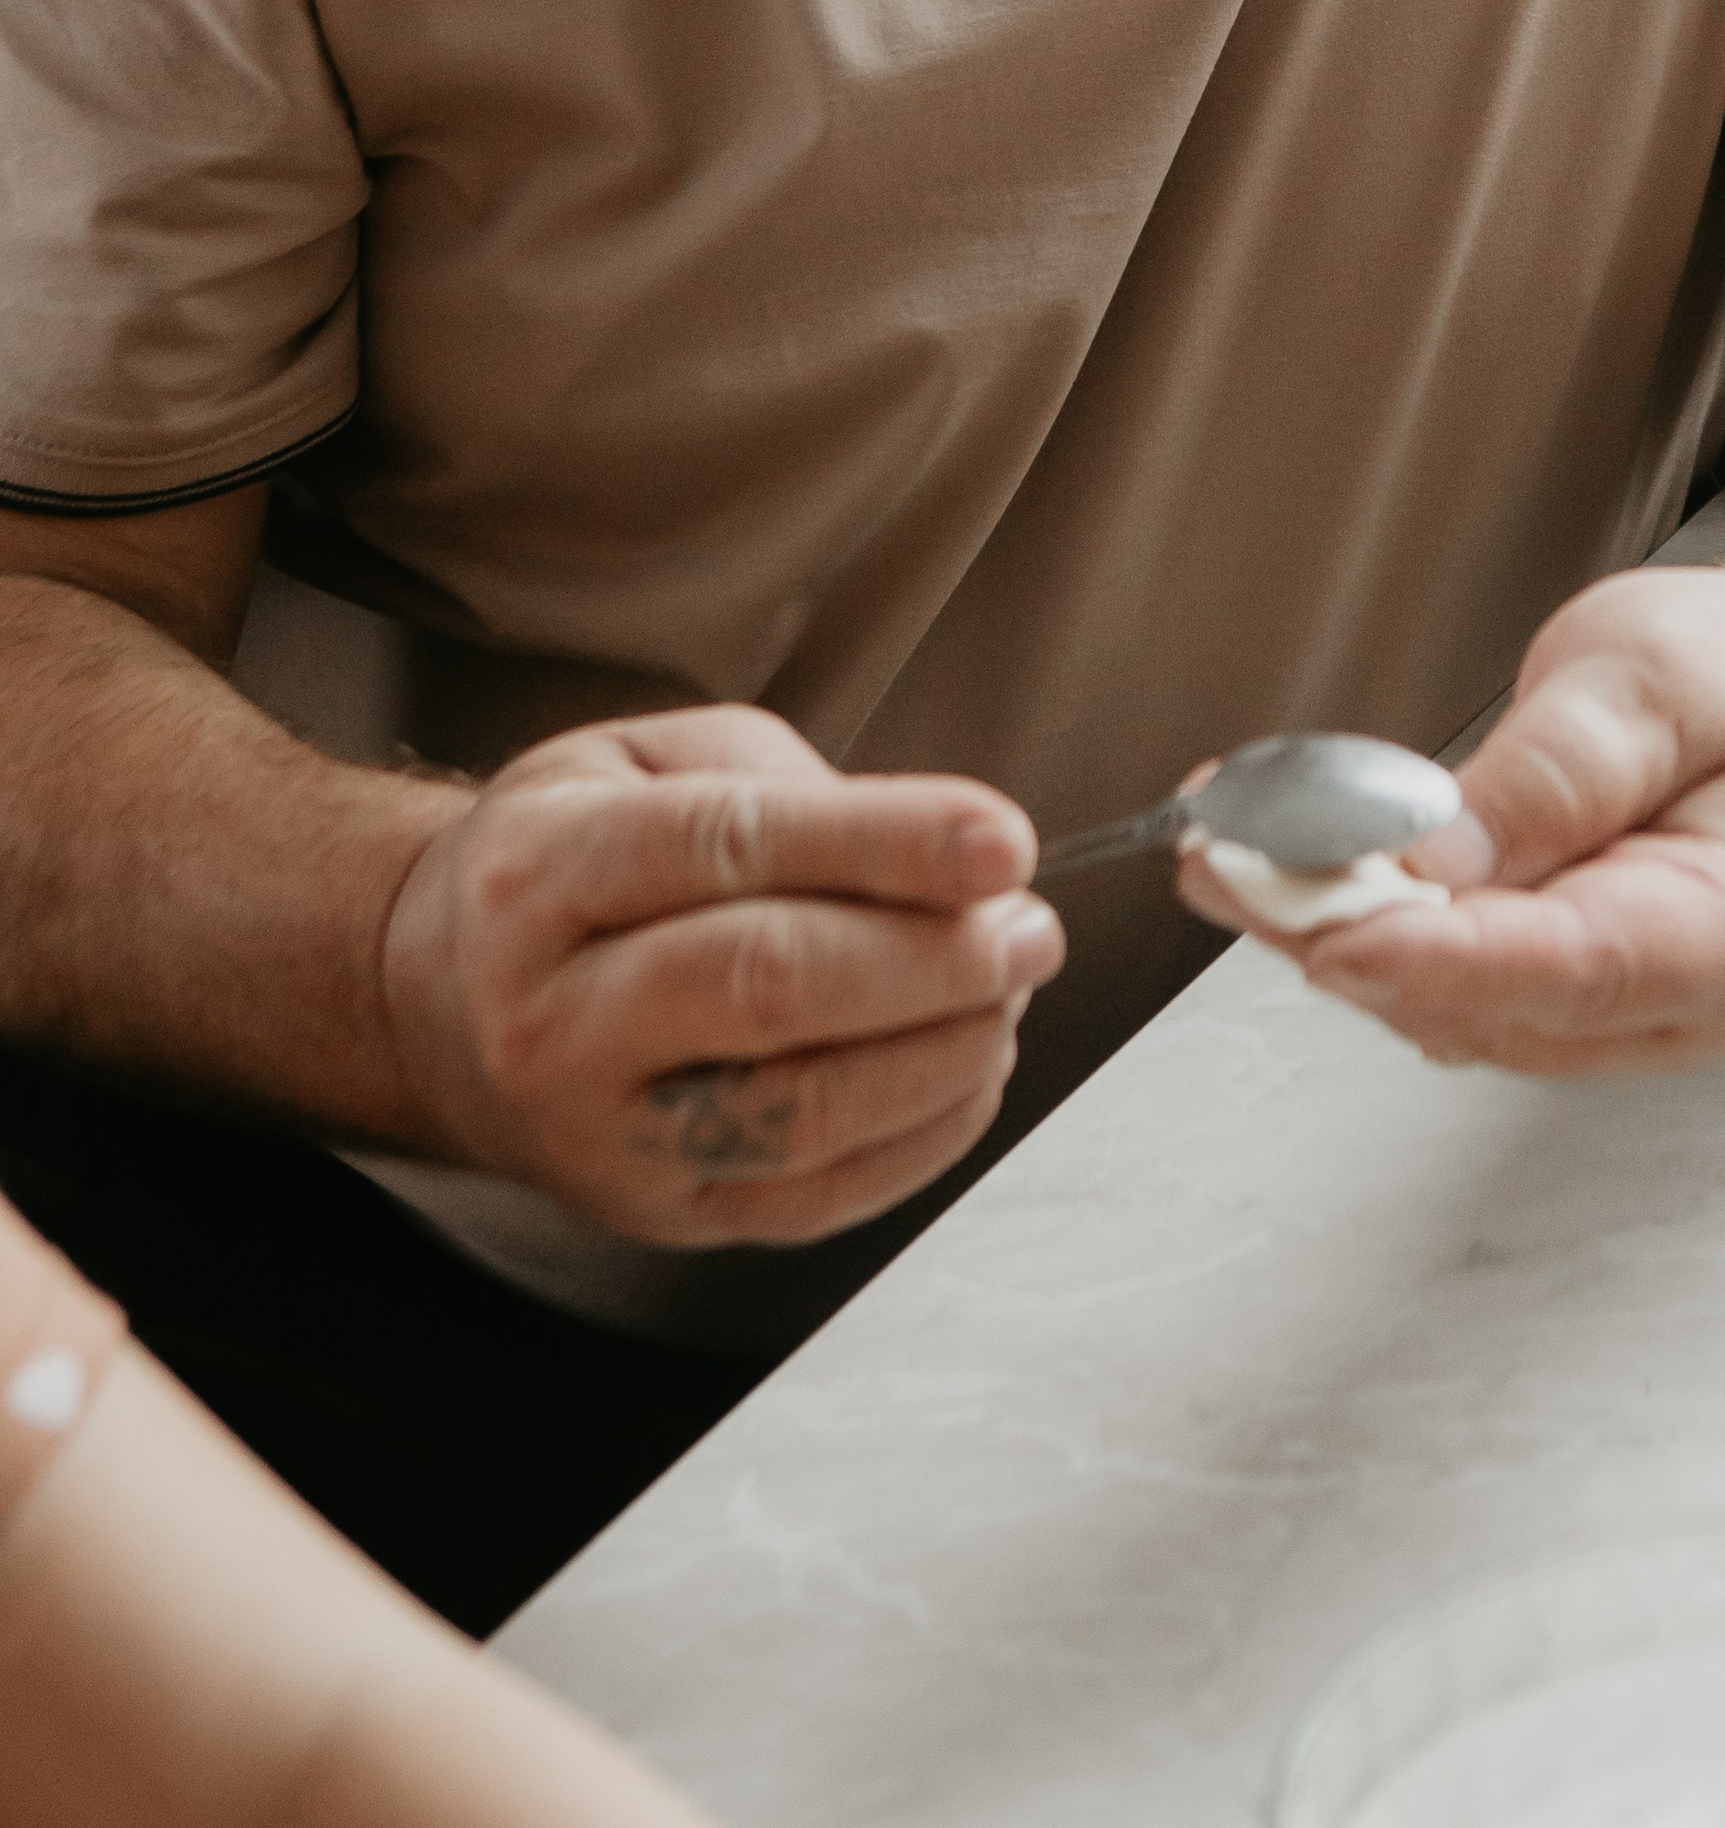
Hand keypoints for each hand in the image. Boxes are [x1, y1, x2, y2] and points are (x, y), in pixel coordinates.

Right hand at [379, 708, 1063, 1243]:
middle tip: (1031, 927)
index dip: (883, 842)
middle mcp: (554, 1013)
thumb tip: (941, 858)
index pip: (728, 847)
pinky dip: (928, 1131)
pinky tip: (971, 1060)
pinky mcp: (662, 1217)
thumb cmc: (575, 860)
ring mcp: (601, 1135)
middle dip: (932, 958)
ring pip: (804, 1109)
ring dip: (947, 1049)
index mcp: (544, 869)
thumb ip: (786, 785)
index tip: (1004, 842)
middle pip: (768, 985)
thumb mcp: (644, 761)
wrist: (440, 1006)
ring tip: (1010, 987)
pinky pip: (822, 1195)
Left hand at [1178, 565, 1724, 1074]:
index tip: (1336, 938)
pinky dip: (1353, 923)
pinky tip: (1275, 862)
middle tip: (1228, 859)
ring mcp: (1614, 1018)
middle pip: (1497, 1001)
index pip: (1585, 964)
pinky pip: (1438, 980)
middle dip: (1353, 937)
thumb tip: (1442, 860)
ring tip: (1223, 849)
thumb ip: (1559, 770)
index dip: (1452, 960)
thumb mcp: (1655, 678)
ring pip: (1448, 1004)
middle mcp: (1682, 1003)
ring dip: (1330, 931)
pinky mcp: (1548, 999)